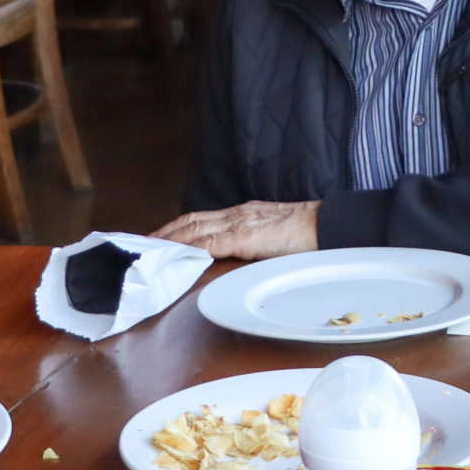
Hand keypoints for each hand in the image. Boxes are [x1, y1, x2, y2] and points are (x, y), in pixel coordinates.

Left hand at [154, 200, 320, 259]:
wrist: (328, 224)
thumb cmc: (308, 233)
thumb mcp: (273, 234)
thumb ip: (255, 240)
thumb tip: (243, 253)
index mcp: (243, 213)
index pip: (200, 218)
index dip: (177, 227)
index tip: (159, 237)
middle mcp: (236, 214)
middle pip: (190, 221)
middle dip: (164, 233)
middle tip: (142, 245)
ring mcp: (240, 224)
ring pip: (194, 230)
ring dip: (169, 241)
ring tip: (150, 251)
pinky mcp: (245, 237)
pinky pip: (210, 243)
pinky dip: (189, 249)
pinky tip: (176, 256)